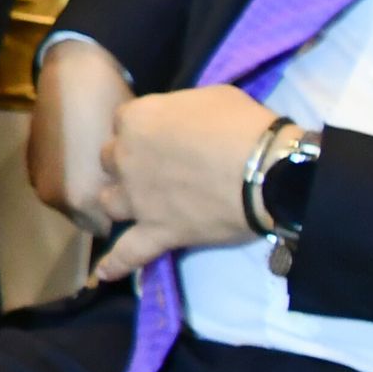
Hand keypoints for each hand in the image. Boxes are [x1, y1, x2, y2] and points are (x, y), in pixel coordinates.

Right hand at [27, 38, 131, 236]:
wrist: (74, 76)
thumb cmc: (115, 111)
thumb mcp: (137, 153)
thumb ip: (135, 189)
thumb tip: (145, 205)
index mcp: (87, 199)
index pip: (121, 232)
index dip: (136, 217)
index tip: (149, 204)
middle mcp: (60, 199)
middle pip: (94, 222)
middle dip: (109, 209)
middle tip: (128, 188)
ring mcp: (42, 183)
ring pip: (75, 205)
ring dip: (89, 193)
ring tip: (104, 170)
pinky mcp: (33, 166)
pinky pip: (59, 186)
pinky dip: (71, 178)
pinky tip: (83, 155)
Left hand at [93, 84, 282, 283]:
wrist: (269, 172)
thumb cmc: (245, 126)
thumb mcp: (210, 98)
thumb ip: (179, 109)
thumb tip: (180, 121)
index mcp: (136, 119)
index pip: (124, 123)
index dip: (144, 133)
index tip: (164, 139)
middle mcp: (126, 158)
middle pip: (112, 162)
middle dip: (130, 164)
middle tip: (158, 170)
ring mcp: (137, 198)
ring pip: (110, 202)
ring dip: (122, 203)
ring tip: (139, 207)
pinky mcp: (157, 232)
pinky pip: (128, 253)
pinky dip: (116, 264)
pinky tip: (103, 274)